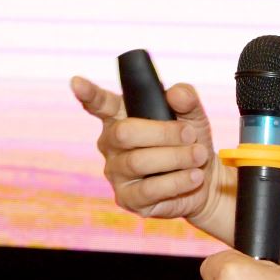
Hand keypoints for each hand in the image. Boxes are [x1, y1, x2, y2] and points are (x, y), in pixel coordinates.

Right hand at [70, 74, 221, 221]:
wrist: (204, 181)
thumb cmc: (190, 142)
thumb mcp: (193, 115)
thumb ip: (186, 99)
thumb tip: (175, 94)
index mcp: (119, 116)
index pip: (99, 103)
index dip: (87, 93)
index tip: (76, 81)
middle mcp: (110, 143)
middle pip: (124, 132)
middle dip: (162, 132)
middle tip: (191, 134)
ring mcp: (115, 172)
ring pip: (138, 161)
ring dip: (175, 157)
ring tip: (199, 155)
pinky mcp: (127, 198)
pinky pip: (149, 189)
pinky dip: (176, 181)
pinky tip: (194, 177)